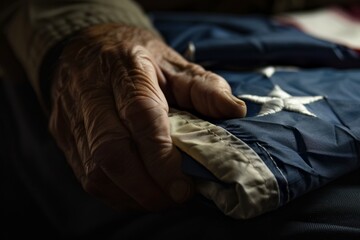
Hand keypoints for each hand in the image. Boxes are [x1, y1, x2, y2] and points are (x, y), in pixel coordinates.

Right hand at [49, 23, 245, 211]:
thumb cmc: (135, 57)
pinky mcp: (62, 133)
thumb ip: (204, 87)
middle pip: (110, 150)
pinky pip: (85, 174)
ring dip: (130, 194)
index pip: (140, 117)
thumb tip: (235, 110)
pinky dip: (114, 191)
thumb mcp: (173, 62)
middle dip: (145, 186)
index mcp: (125, 69)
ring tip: (158, 197)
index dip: (161, 158)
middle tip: (173, 198)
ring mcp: (72, 115)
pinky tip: (136, 190)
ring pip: (94, 169)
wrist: (85, 46)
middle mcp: (92, 92)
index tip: (182, 188)